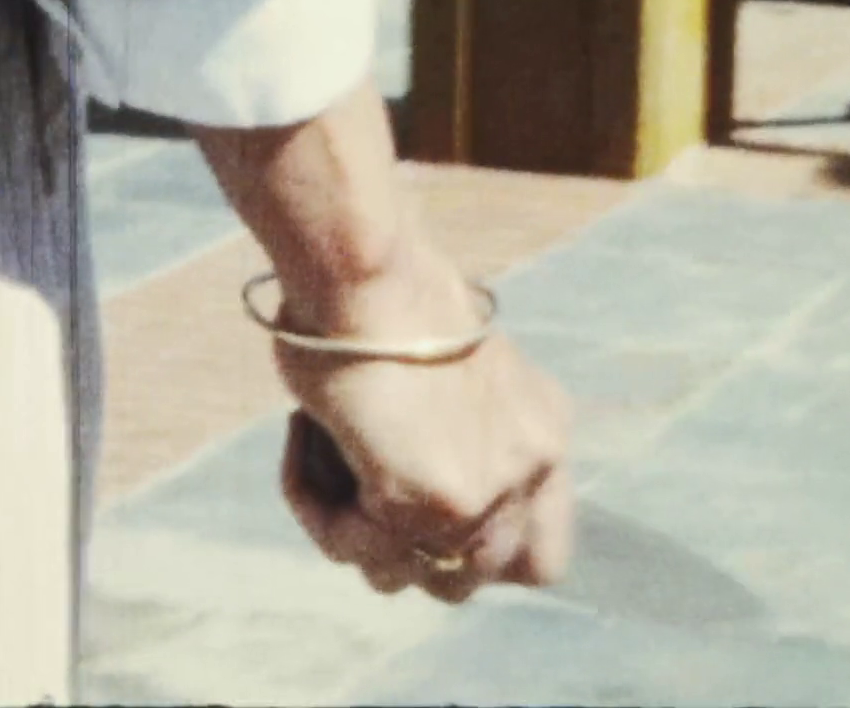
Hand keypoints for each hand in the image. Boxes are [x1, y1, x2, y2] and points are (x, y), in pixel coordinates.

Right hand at [273, 248, 574, 603]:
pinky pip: (352, 546)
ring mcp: (489, 492)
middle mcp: (533, 467)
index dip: (477, 557)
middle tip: (355, 491)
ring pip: (401, 573)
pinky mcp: (435, 504)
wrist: (372, 270)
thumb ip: (448, 446)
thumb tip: (393, 503)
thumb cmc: (383, 302)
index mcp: (543, 432)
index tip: (421, 525)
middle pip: (468, 580)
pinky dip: (314, 500)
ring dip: (347, 526)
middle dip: (400, 551)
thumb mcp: (445, 386)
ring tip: (323, 447)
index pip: (541, 556)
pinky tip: (306, 436)